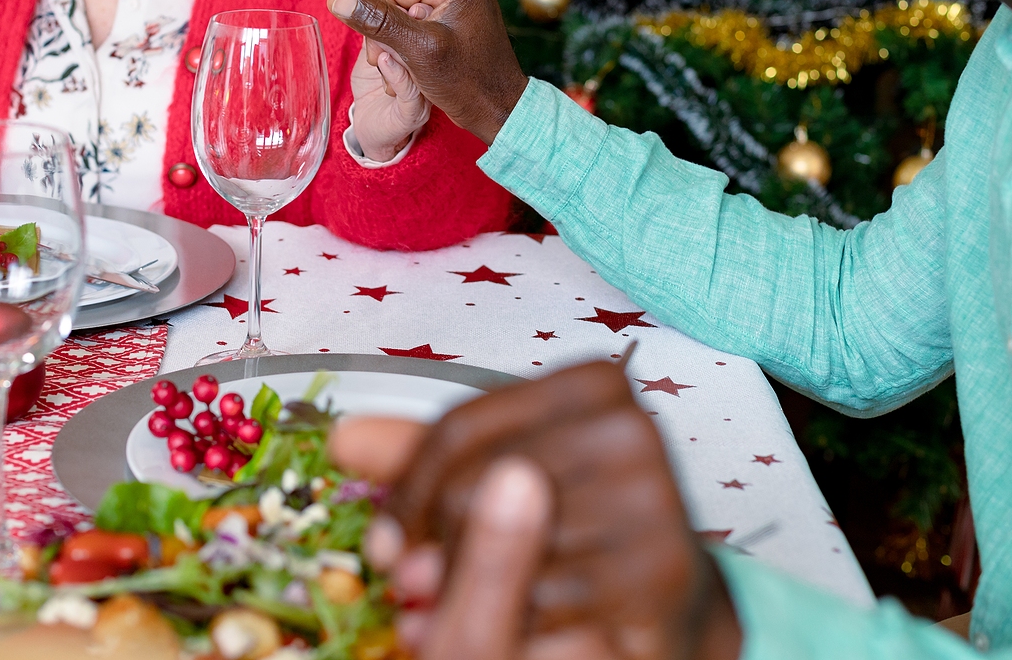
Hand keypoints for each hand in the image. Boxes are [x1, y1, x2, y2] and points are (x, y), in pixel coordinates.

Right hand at [327, 0, 528, 144]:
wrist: (498, 110)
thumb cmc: (467, 82)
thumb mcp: (417, 50)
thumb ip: (377, 21)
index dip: (379, 21)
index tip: (388, 54)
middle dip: (388, 33)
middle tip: (400, 64)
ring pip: (400, 12)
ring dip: (395, 42)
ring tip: (410, 68)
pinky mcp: (453, 15)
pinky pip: (414, 22)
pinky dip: (408, 45)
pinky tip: (418, 65)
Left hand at [330, 362, 742, 659]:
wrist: (668, 595)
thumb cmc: (575, 521)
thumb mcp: (499, 472)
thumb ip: (427, 456)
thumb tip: (343, 438)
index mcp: (593, 384)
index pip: (461, 427)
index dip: (407, 490)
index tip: (385, 540)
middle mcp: (632, 429)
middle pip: (477, 487)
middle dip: (430, 546)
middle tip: (411, 584)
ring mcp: (654, 501)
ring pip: (506, 551)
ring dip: (462, 593)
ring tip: (444, 608)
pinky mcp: (661, 575)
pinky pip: (545, 602)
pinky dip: (510, 625)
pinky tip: (505, 628)